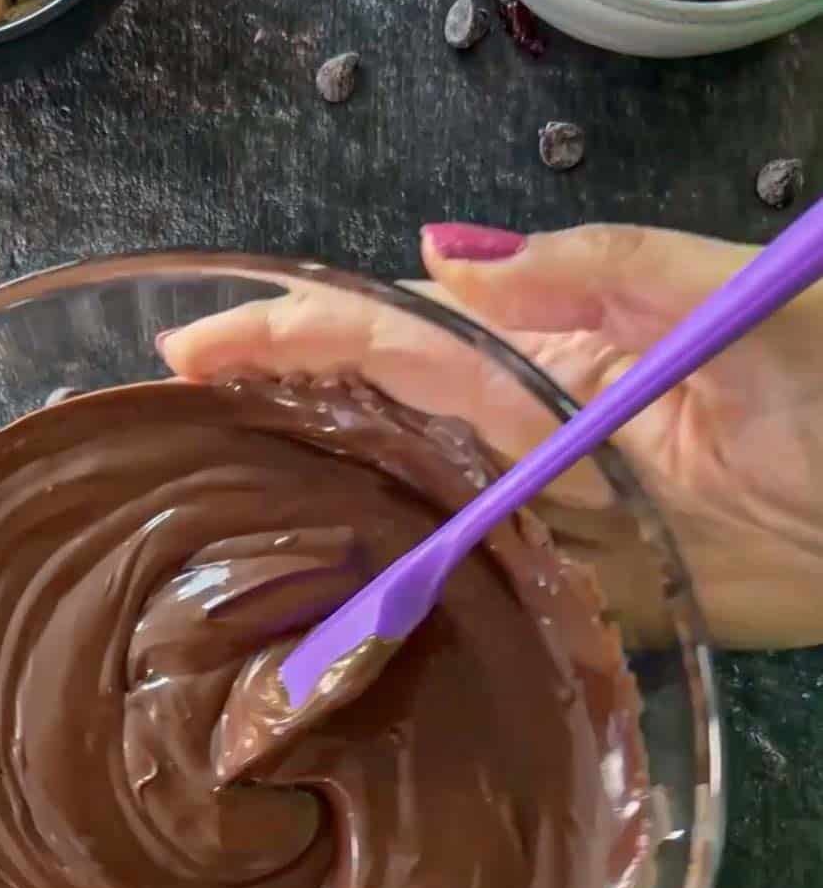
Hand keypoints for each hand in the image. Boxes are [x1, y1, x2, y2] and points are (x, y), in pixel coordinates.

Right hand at [157, 223, 822, 649]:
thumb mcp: (723, 294)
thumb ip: (598, 268)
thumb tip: (441, 253)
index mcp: (547, 349)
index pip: (392, 332)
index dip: (292, 334)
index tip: (193, 350)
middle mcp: (524, 436)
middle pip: (373, 423)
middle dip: (271, 417)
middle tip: (164, 439)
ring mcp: (541, 524)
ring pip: (401, 515)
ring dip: (311, 518)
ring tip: (207, 535)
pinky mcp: (570, 603)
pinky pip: (464, 606)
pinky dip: (391, 615)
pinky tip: (324, 633)